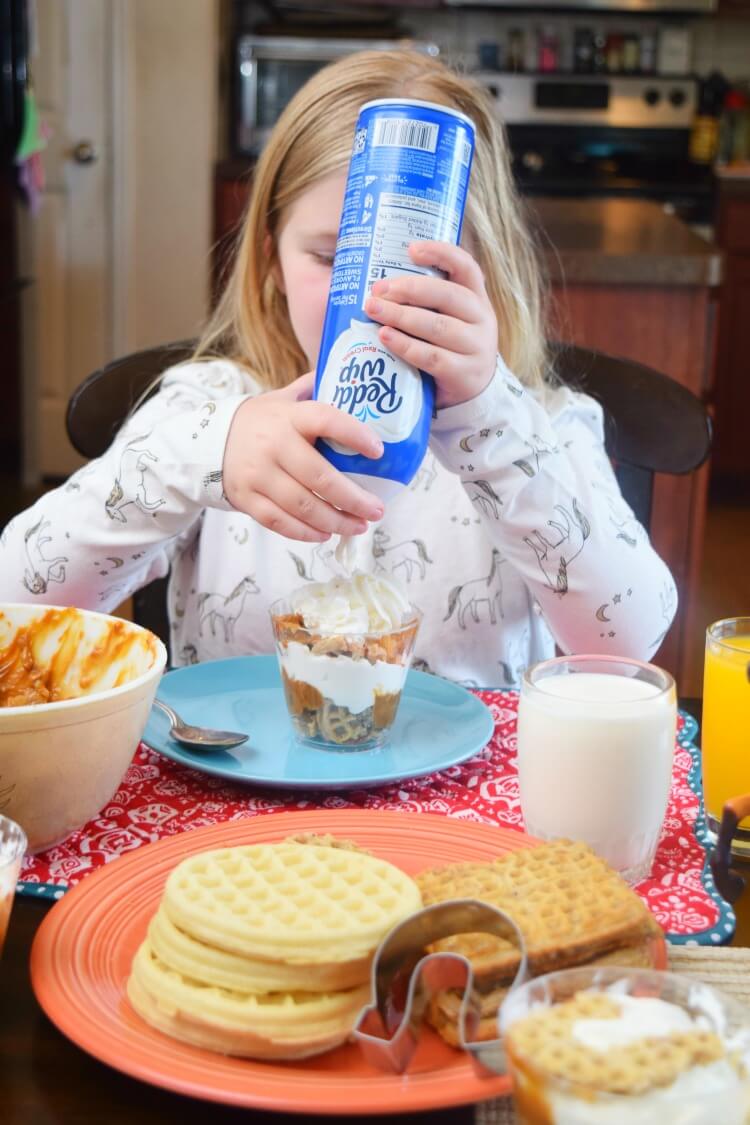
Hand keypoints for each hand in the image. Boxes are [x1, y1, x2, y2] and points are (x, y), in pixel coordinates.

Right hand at [222, 372, 384, 541]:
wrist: (208, 441)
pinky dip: (305, 532)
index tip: (378, 450)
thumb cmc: (260, 422)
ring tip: (359, 526)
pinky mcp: (247, 498)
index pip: (326, 420)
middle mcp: (273, 445)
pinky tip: (326, 533)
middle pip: (319, 477)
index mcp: (289, 417)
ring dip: (335, 521)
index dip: (354, 434)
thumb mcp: (283, 399)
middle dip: (353, 498)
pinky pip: (280, 522)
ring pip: (302, 506)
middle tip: (377, 510)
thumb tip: (351, 377)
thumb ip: (313, 390)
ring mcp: (258, 475)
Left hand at [364, 241, 497, 409]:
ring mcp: (476, 348)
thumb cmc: (449, 349)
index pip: (465, 267)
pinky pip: (432, 357)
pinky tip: (385, 337)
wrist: (471, 395)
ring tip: (373, 309)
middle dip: (409, 288)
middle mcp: (482, 319)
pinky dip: (406, 345)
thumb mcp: (447, 320)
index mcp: (477, 298)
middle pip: (447, 295)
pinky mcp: (464, 374)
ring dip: (401, 315)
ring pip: (437, 326)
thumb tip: (377, 285)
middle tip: (377, 290)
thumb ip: (425, 303)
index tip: (411, 249)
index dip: (441, 253)